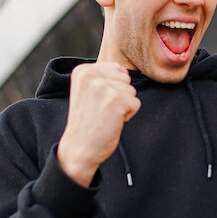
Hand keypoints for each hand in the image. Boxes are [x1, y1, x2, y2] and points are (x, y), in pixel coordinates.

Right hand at [57, 61, 140, 185]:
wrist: (80, 148)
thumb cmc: (87, 122)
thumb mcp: (89, 92)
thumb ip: (105, 77)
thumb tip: (125, 70)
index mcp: (82, 70)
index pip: (116, 69)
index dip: (112, 88)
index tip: (96, 102)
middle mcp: (90, 75)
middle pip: (126, 79)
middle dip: (119, 96)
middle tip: (101, 110)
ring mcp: (103, 87)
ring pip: (131, 91)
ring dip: (123, 106)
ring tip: (105, 115)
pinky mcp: (115, 100)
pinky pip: (136, 103)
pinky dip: (128, 115)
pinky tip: (111, 122)